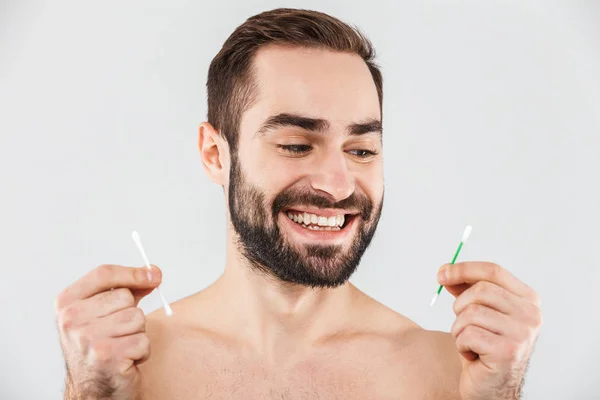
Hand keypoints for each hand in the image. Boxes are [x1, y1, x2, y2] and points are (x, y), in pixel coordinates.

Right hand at [55, 264, 161, 398]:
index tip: (154, 275)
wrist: (95, 387)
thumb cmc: (103, 344)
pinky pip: (143, 340)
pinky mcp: (106, 356)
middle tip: (118, 332)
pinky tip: (127, 358)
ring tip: (122, 345)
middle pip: (125, 296)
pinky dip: (142, 350)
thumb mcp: (107, 310)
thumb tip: (154, 273)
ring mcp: (86, 338)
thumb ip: (129, 288)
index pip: (103, 274)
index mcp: (67, 302)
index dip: (133, 273)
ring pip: (137, 317)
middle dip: (132, 313)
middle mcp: (71, 319)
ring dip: (138, 333)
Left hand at [437, 262, 541, 399]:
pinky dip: (461, 345)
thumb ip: (465, 289)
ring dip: (459, 329)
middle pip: (480, 290)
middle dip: (460, 306)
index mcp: (527, 299)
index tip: (441, 273)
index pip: (493, 271)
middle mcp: (530, 315)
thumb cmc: (483, 346)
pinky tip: (472, 355)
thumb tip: (445, 271)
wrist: (491, 386)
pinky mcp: (507, 352)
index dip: (464, 269)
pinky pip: (468, 335)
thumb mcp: (476, 312)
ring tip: (468, 342)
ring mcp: (522, 334)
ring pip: (471, 313)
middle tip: (461, 324)